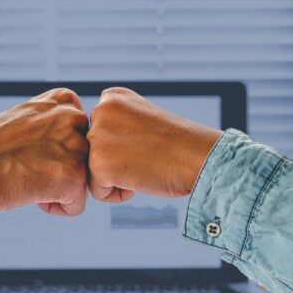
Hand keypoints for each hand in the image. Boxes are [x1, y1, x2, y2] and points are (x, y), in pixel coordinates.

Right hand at [0, 88, 88, 214]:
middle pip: (85, 159)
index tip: (30, 152)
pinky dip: (55, 208)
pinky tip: (31, 195)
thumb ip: (47, 123)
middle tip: (27, 168)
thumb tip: (58, 139)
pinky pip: (76, 206)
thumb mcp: (20, 118)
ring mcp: (76, 147)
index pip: (79, 135)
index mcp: (62, 101)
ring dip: (57, 189)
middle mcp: (73, 118)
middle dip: (62, 170)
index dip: (56, 151)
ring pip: (82, 182)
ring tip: (27, 179)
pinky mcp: (74, 177)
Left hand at [87, 87, 221, 201]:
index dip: (123, 147)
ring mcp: (97, 136)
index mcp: (112, 97)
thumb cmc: (179, 145)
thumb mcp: (141, 120)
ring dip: (119, 179)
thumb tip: (98, 147)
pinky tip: (140, 179)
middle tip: (147, 155)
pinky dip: (119, 195)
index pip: (99, 135)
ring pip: (94, 173)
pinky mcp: (98, 162)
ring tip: (145, 166)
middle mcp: (100, 111)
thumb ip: (117, 126)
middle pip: (93, 154)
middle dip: (118, 163)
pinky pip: (98, 192)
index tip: (148, 143)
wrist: (198, 156)